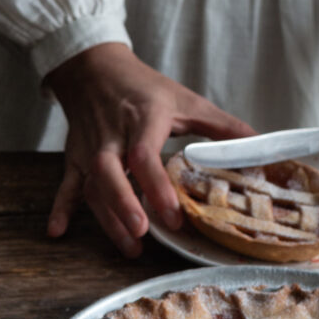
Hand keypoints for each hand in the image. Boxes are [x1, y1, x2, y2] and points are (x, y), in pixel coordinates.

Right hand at [44, 43, 253, 257]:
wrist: (95, 70)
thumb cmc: (144, 88)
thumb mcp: (186, 100)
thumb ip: (221, 127)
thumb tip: (262, 147)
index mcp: (143, 119)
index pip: (146, 157)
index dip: (158, 188)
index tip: (174, 217)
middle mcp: (113, 137)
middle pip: (110, 175)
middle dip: (124, 206)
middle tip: (142, 234)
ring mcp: (90, 150)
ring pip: (92, 188)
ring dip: (107, 220)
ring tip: (130, 248)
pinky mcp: (75, 158)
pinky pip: (66, 185)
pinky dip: (60, 208)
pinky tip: (56, 232)